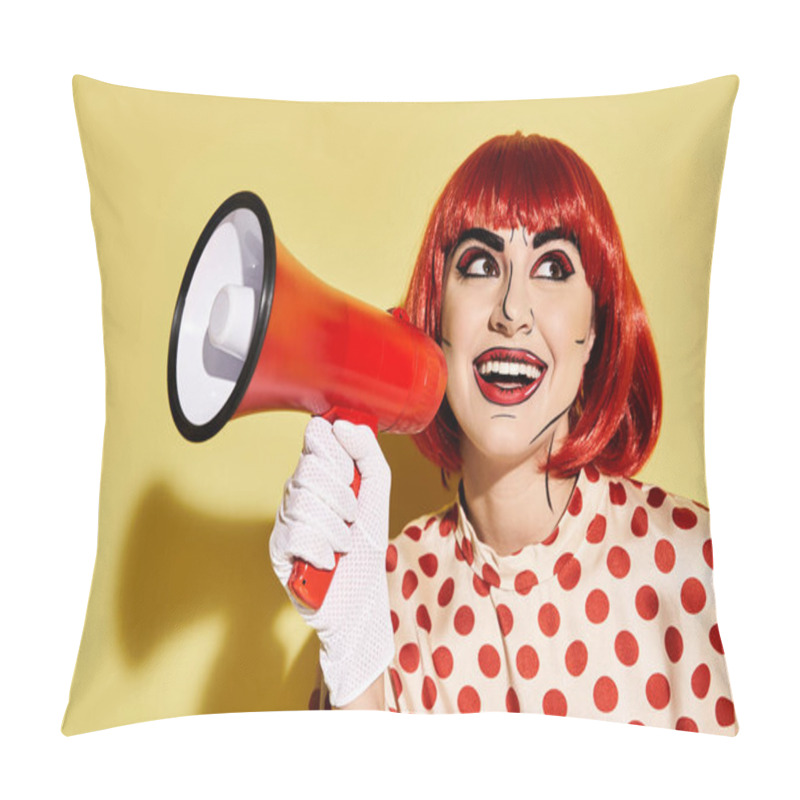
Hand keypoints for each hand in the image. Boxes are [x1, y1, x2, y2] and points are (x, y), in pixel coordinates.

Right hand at [269, 417, 393, 706]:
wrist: (361, 597)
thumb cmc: (366, 542)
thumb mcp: (377, 492)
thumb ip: (367, 453)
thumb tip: (344, 423)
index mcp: (319, 472)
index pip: (316, 437)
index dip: (336, 453)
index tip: (350, 474)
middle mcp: (297, 490)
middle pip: (311, 469)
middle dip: (343, 497)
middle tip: (351, 517)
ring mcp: (284, 518)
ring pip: (305, 503)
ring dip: (337, 529)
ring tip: (343, 544)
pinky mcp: (277, 549)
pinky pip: (297, 534)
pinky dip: (322, 550)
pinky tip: (327, 561)